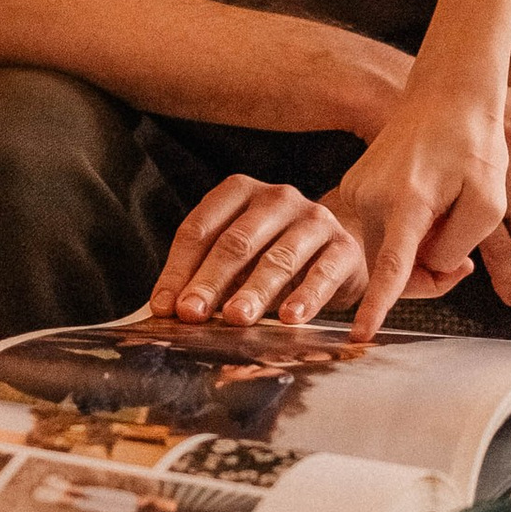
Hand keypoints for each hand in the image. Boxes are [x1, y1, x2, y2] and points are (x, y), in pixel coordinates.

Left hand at [147, 177, 368, 327]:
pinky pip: (323, 273)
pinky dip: (305, 298)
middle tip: (192, 314)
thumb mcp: (236, 260)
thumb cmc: (272, 256)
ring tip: (235, 319)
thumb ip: (203, 276)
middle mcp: (278, 198)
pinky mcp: (345, 247)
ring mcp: (314, 219)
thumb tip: (167, 310)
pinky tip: (289, 319)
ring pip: (279, 258)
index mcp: (240, 191)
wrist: (336, 254)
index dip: (179, 270)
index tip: (165, 308)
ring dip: (254, 291)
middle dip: (210, 281)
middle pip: (236, 241)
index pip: (200, 228)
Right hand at [324, 84, 510, 337]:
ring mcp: (358, 190)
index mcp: (408, 201)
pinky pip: (382, 231)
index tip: (361, 336)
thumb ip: (458, 246)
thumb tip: (429, 266)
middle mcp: (371, 196)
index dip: (378, 306)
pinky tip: (431, 206)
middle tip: (465, 260)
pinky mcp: (356, 186)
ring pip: (387, 251)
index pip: (391, 268)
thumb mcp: (487, 202)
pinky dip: (407, 233)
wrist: (447, 95)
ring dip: (418, 253)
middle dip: (428, 274)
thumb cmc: (474, 144)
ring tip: (449, 220)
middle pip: (393, 268)